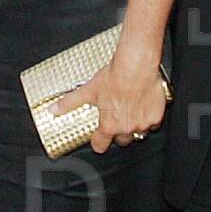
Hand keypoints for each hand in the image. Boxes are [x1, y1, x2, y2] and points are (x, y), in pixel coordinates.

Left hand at [51, 54, 167, 152]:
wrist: (136, 66)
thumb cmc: (114, 77)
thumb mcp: (88, 90)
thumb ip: (70, 102)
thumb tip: (54, 109)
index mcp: (109, 125)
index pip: (101, 145)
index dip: (98, 143)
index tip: (98, 140)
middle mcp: (126, 128)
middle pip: (122, 141)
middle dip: (118, 133)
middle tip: (116, 120)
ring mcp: (142, 124)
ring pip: (138, 133)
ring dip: (134, 127)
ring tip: (130, 113)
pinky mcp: (156, 117)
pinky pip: (152, 124)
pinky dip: (149, 118)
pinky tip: (144, 107)